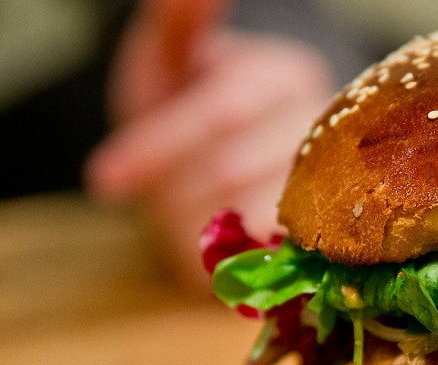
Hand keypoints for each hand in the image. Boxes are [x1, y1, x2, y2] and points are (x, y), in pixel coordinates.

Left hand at [86, 0, 333, 289]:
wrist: (220, 178)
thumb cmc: (186, 113)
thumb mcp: (170, 63)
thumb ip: (178, 23)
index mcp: (286, 75)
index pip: (221, 110)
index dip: (157, 146)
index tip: (103, 181)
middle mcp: (322, 132)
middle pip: (233, 170)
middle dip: (176, 193)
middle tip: (148, 205)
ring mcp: (333, 192)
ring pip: (250, 220)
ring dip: (198, 230)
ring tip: (184, 224)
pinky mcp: (324, 250)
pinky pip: (268, 267)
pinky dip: (227, 265)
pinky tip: (214, 256)